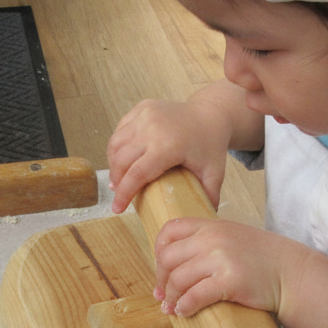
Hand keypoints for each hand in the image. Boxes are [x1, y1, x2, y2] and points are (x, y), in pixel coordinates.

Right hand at [106, 98, 230, 213]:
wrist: (211, 113)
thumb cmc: (211, 145)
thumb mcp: (214, 173)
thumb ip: (208, 197)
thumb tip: (201, 221)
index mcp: (168, 145)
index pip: (137, 174)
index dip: (124, 194)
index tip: (117, 209)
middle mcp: (153, 127)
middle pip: (121, 160)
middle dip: (116, 180)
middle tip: (118, 194)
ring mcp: (146, 114)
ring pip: (116, 143)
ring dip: (113, 163)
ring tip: (118, 178)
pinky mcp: (142, 107)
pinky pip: (121, 129)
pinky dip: (117, 146)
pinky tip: (122, 158)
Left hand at [152, 218, 296, 317]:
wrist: (292, 272)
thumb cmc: (261, 259)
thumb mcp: (231, 237)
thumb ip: (204, 241)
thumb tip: (172, 263)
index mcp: (210, 225)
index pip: (169, 230)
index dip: (158, 252)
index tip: (162, 269)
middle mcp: (213, 238)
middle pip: (168, 258)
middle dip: (161, 280)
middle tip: (163, 294)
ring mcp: (221, 259)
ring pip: (178, 279)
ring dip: (171, 297)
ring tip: (172, 307)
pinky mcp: (229, 281)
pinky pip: (194, 296)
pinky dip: (184, 307)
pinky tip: (185, 312)